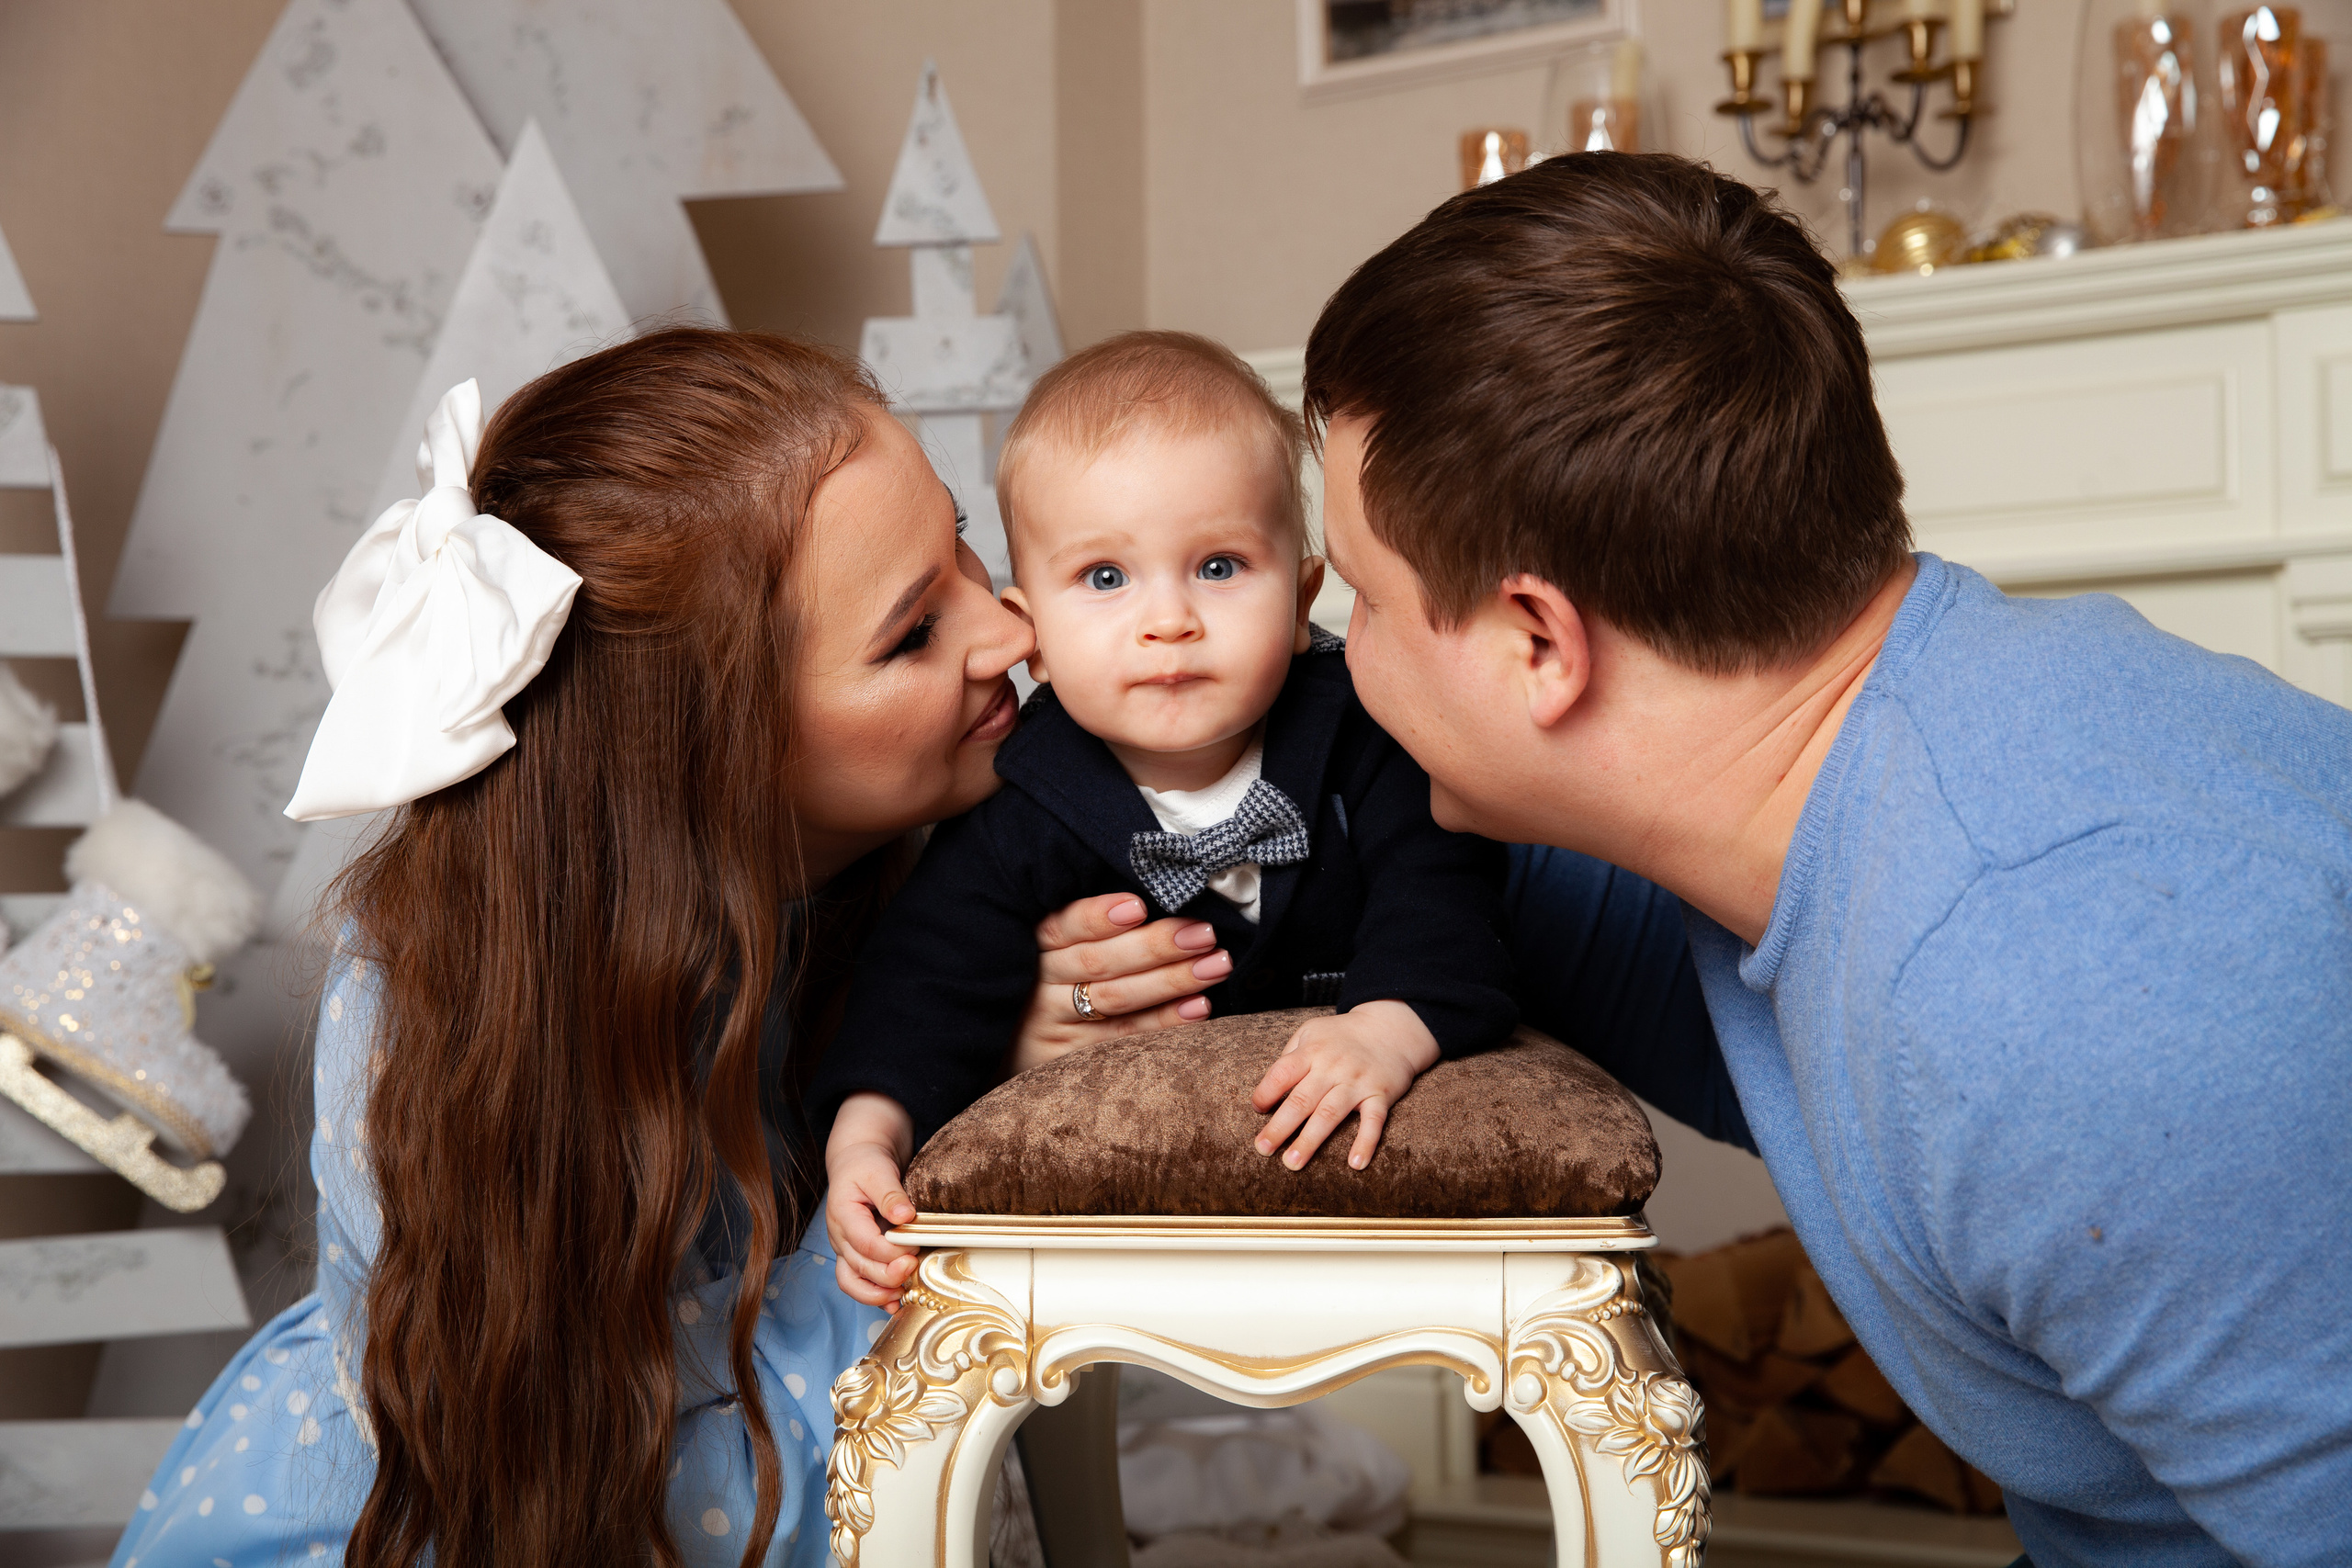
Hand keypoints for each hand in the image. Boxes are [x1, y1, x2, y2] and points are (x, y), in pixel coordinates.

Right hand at [825, 1094, 917, 1308]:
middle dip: (889, 1274)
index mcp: (842, 1215)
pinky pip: (859, 1283)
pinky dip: (875, 1297)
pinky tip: (895, 1302)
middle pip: (860, 1267)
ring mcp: (845, 1249)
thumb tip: (905, 1215)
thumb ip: (890, 1193)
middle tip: (915, 1266)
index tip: (914, 1248)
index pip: (865, 1243)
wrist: (857, 1162)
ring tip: (902, 1295)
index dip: (891, 1252)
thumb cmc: (866, 1164)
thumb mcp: (878, 1170)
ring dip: (877, 1294)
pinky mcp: (855, 1255)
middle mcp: (840, 1237)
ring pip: (853, 1282)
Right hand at [1011, 893, 1231, 1072]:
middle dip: (1155, 946)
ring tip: (1216, 965)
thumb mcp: (1045, 946)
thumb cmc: (1040, 978)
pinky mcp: (1070, 1057)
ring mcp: (1055, 1023)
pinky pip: (1123, 1039)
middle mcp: (1039, 983)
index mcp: (1034, 945)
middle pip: (1098, 963)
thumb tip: (1155, 897)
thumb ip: (1086, 926)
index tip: (1138, 905)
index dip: (1098, 916)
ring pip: (1116, 999)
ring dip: (1171, 981)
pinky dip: (1164, 1022)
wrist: (1003, 1043)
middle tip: (1204, 934)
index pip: (1063, 927)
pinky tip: (1199, 1008)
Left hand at [1250, 1001, 1438, 1170]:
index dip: (1265, 1092)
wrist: (1389, 1029)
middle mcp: (1332, 1067)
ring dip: (1310, 1140)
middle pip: (1301, 1100)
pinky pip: (1374, 1121)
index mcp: (1311, 1051)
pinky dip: (1366, 1142)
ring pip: (1330, 1114)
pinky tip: (1355, 1164)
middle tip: (1263, 1149)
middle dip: (1279, 1127)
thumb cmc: (1341, 1036)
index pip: (1281, 1073)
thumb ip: (1290, 1056)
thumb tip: (1267, 1089)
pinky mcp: (1380, 1094)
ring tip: (1292, 1163)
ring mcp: (1357, 1082)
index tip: (1258, 1110)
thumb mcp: (1311, 1032)